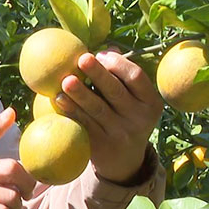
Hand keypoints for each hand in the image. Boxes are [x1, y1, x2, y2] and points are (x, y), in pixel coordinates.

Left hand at [55, 50, 163, 183]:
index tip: (100, 54)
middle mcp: (139, 118)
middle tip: (82, 58)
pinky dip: (71, 111)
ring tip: (66, 80)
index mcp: (150, 102)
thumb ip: (122, 75)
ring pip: (97, 110)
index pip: (136, 77)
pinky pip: (84, 124)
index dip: (117, 63)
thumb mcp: (134, 100)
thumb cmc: (126, 116)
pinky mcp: (102, 146)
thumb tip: (107, 47)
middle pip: (116, 92)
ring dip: (80, 94)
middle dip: (98, 74)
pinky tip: (59, 99)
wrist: (125, 161)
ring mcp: (120, 134)